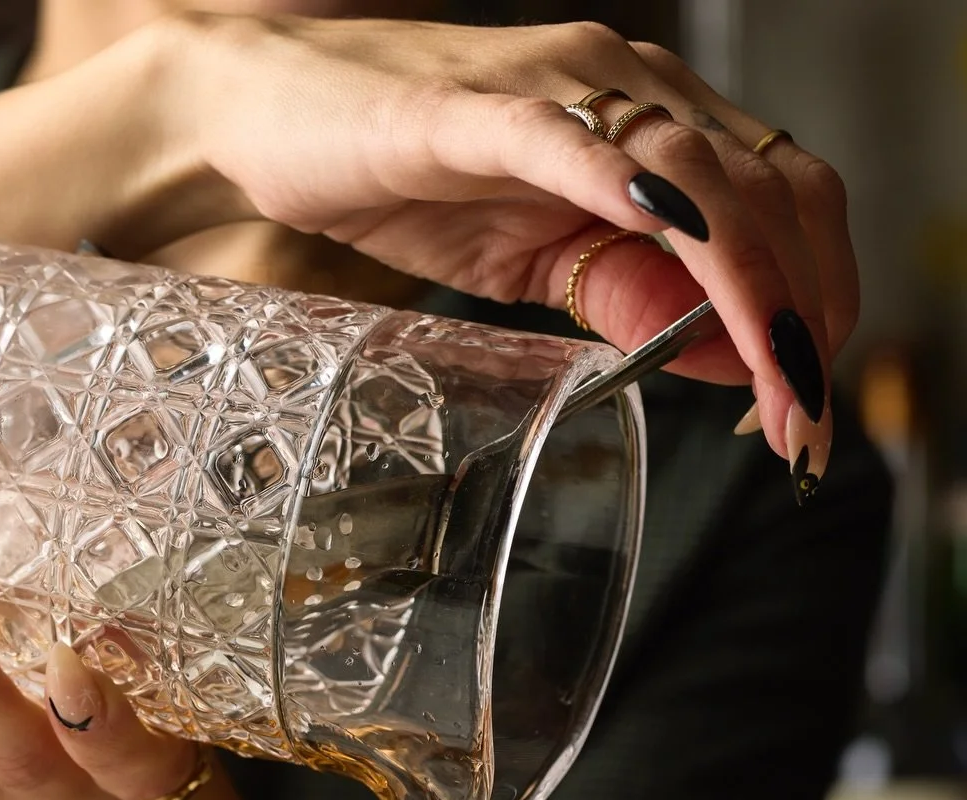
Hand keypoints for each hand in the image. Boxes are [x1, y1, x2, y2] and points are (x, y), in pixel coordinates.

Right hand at [156, 15, 850, 475]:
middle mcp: (631, 89)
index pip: (785, 202)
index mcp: (652, 128)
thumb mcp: (528, 263)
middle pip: (776, 189)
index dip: (817, 301)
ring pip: (703, 177)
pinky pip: (577, 147)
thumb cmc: (395, 176)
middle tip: (804, 423)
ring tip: (774, 382)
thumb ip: (619, 295)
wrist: (270, 112)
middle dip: (809, 315)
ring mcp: (561, 91)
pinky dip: (643, 198)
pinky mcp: (480, 111)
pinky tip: (686, 250)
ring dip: (756, 288)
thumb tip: (719, 356)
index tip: (808, 403)